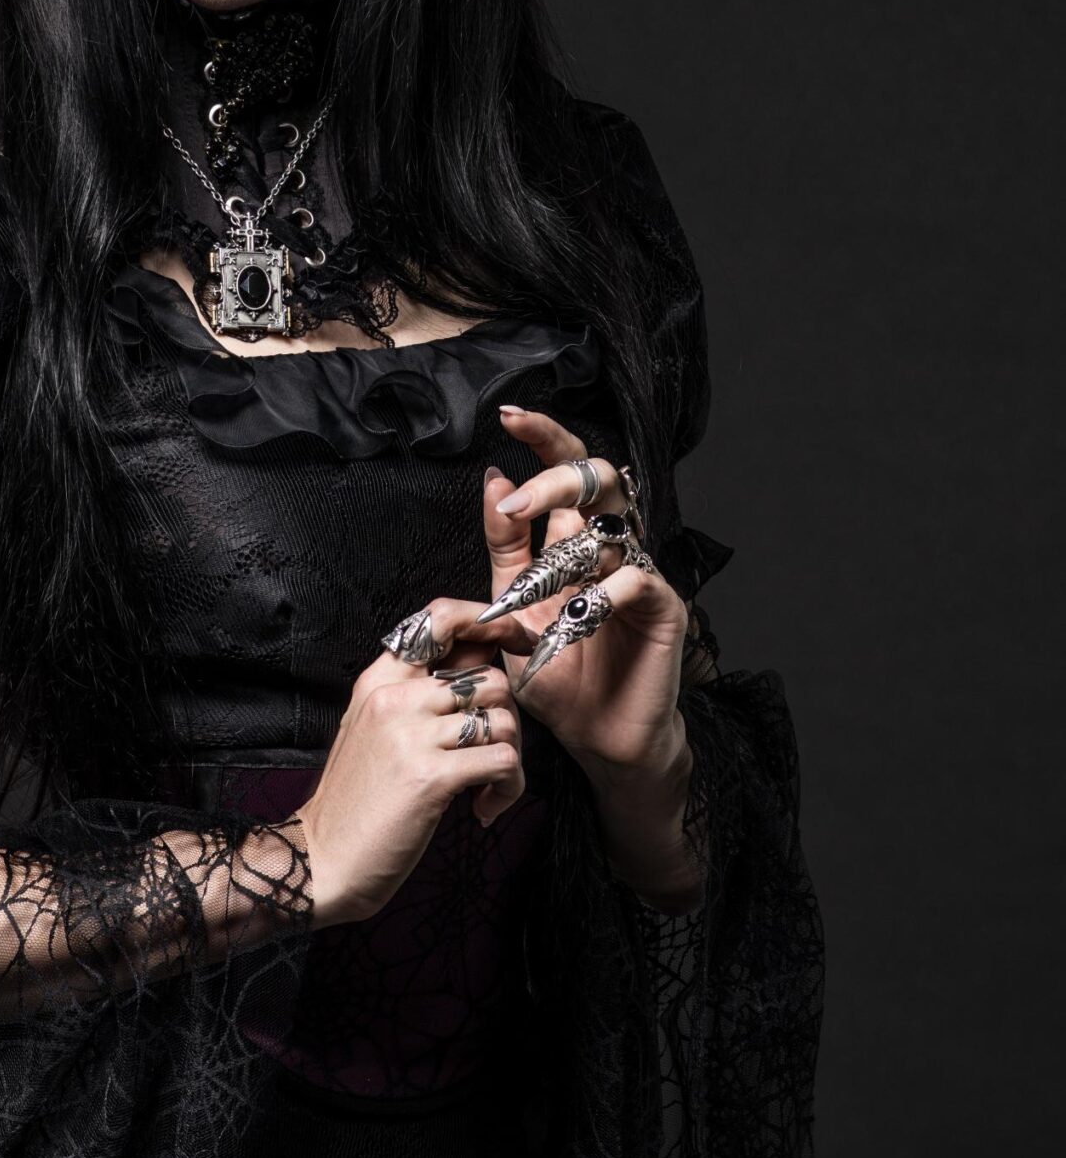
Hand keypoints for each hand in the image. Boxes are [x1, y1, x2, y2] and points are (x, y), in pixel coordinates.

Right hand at [293, 646, 525, 927]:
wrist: (322, 859)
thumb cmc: (354, 801)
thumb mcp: (373, 730)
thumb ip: (417, 696)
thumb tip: (478, 665)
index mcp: (379, 681)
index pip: (441, 618)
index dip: (491, 622)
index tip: (516, 640)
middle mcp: (395, 698)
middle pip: (489, 679)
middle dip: (506, 721)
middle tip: (491, 755)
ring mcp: (411, 735)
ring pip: (504, 720)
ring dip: (510, 760)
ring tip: (486, 787)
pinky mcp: (431, 776)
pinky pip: (503, 762)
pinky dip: (508, 788)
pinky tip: (483, 808)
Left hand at [374, 410, 691, 840]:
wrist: (597, 740)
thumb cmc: (558, 678)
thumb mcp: (512, 612)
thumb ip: (504, 552)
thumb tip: (492, 479)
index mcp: (573, 543)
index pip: (563, 474)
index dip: (542, 438)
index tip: (507, 416)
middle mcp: (610, 550)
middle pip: (599, 477)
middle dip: (557, 471)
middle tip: (518, 496)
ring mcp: (640, 575)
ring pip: (614, 525)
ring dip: (565, 547)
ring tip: (532, 587)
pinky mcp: (664, 609)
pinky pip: (636, 579)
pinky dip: (600, 595)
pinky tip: (573, 620)